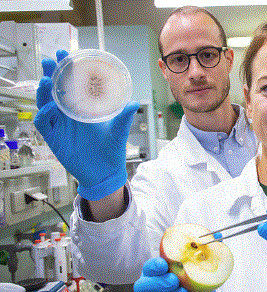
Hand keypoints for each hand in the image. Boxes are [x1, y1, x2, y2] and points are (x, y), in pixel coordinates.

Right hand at [34, 50, 138, 200]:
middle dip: (51, 73)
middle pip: (55, 89)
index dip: (67, 70)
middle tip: (51, 60)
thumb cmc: (111, 151)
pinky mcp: (54, 138)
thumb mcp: (118, 131)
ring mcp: (60, 125)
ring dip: (43, 91)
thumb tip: (134, 103)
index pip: (72, 84)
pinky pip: (43, 123)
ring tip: (47, 80)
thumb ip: (124, 118)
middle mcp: (69, 114)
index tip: (66, 55)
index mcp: (83, 108)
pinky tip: (50, 107)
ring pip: (44, 103)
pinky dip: (44, 114)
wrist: (105, 173)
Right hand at [133, 257, 220, 291]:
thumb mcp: (201, 265)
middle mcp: (152, 286)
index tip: (164, 264)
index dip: (154, 265)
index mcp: (159, 271)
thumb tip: (217, 236)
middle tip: (174, 280)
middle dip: (158, 282)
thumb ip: (206, 251)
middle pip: (142, 285)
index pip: (149, 267)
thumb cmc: (196, 280)